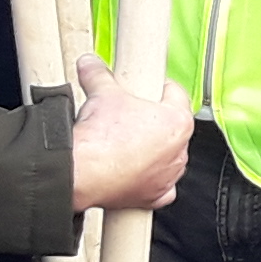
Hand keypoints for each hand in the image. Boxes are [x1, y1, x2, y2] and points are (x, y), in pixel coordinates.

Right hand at [67, 55, 191, 212]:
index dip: (157, 86)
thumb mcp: (101, 93)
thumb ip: (98, 75)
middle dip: (152, 119)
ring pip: (166, 156)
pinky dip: (149, 179)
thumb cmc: (101, 138)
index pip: (175, 93)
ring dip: (152, 150)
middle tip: (129, 113)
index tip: (145, 86)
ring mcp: (167, 176)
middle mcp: (178, 151)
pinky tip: (134, 170)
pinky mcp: (153, 197)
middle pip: (171, 126)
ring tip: (126, 142)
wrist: (82, 172)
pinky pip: (160, 186)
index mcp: (177, 122)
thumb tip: (91, 64)